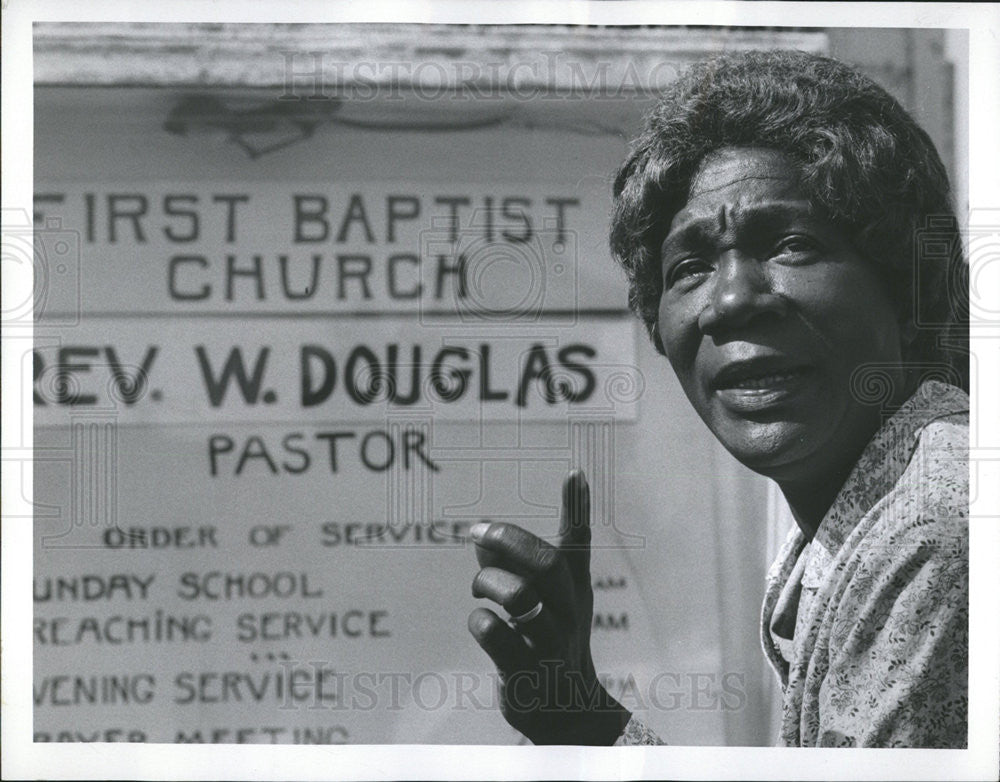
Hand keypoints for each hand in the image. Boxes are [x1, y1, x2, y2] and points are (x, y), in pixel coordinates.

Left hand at [467, 470, 628, 744]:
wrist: (566, 711)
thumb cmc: (552, 641)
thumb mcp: (549, 601)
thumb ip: (520, 563)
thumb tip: (484, 536)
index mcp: (574, 589)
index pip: (577, 542)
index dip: (577, 508)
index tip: (573, 472)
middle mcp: (569, 612)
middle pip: (546, 564)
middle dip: (507, 540)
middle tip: (476, 532)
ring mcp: (551, 643)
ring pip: (518, 596)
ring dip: (488, 584)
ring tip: (481, 592)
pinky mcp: (527, 672)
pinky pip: (496, 634)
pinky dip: (481, 622)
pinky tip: (484, 624)